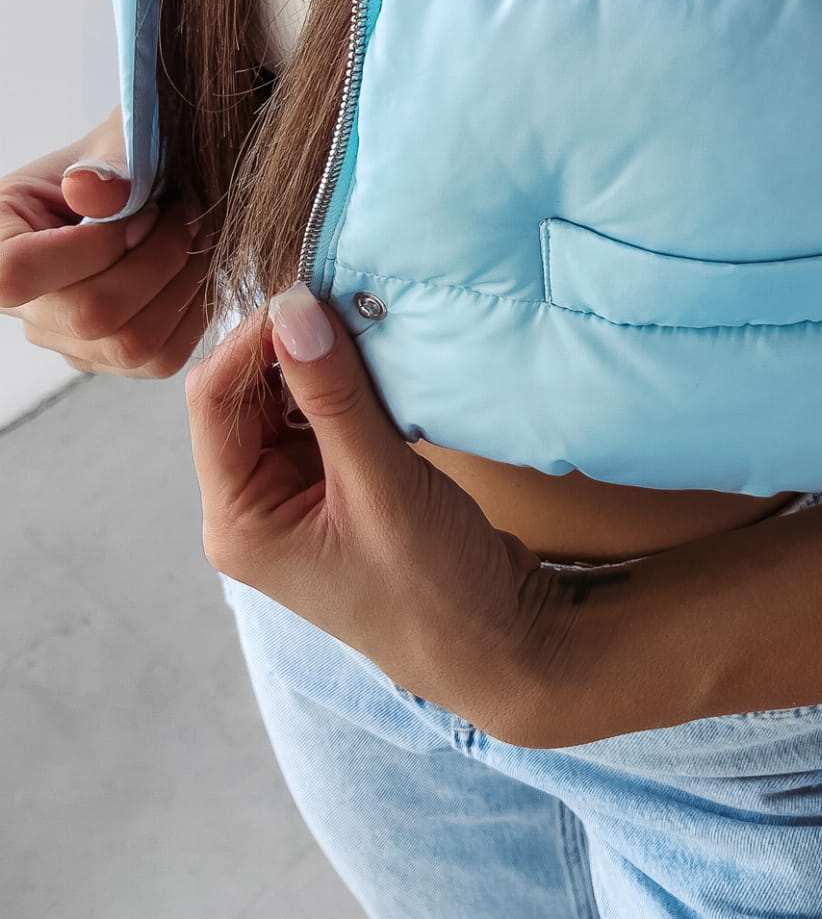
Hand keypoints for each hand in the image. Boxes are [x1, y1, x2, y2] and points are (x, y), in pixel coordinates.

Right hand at [0, 114, 211, 376]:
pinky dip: (195, 308)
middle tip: (185, 214)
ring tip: (195, 235)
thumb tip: (89, 188)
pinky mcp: (107, 358)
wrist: (139, 188)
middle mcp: (23, 306)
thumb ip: (106, 162)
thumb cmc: (117, 161)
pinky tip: (195, 266)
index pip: (20, 273)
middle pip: (91, 315)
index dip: (94, 245)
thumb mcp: (109, 141)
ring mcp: (64, 340)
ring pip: (132, 343)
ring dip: (185, 282)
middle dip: (159, 258)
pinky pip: (161, 357)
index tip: (141, 208)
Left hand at [186, 284, 589, 746]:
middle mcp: (251, 508)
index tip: (310, 294)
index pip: (213, 401)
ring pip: (283, 399)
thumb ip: (334, 396)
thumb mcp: (381, 485)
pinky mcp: (332, 488)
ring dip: (318, 361)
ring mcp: (291, 498)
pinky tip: (377, 365)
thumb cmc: (433, 587)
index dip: (253, 340)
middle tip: (344, 302)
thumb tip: (294, 309)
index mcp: (238, 522)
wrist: (494, 642)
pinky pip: (320, 415)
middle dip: (286, 346)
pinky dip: (344, 383)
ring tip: (366, 327)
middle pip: (241, 395)